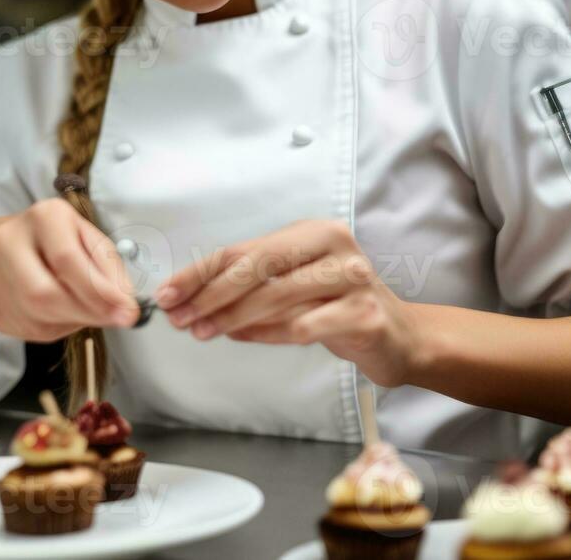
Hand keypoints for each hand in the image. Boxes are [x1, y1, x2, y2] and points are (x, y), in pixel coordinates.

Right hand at [0, 199, 137, 341]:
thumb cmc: (53, 244)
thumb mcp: (88, 242)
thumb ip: (109, 270)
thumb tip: (125, 306)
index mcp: (43, 215)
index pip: (68, 260)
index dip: (99, 292)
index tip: (126, 312)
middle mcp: (6, 237)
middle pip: (44, 294)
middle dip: (84, 314)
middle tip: (110, 320)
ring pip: (32, 317)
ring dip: (66, 323)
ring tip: (77, 311)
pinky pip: (17, 329)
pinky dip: (43, 329)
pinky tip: (48, 314)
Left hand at [155, 219, 419, 386]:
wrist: (401, 337)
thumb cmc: (339, 308)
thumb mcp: (296, 284)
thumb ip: (253, 285)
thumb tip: (192, 299)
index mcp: (313, 231)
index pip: (244, 249)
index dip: (200, 272)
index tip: (169, 293)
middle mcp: (336, 245)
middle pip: (257, 266)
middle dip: (210, 294)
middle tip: (179, 318)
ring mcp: (353, 279)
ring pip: (276, 295)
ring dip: (231, 317)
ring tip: (202, 331)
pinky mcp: (364, 315)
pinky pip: (302, 326)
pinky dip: (267, 334)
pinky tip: (242, 338)